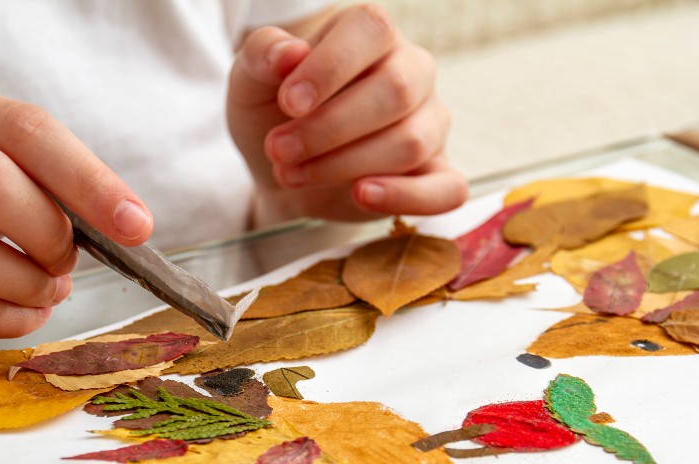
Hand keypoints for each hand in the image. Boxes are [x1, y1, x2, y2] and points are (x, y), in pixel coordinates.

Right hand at [0, 83, 152, 344]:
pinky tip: (23, 316)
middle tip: (67, 264)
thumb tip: (121, 224)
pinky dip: (4, 320)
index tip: (137, 225)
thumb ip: (33, 183)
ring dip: (29, 285)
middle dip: (50, 232)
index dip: (88, 178)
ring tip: (47, 293)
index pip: (20, 126)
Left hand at [227, 3, 467, 226]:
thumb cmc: (273, 112)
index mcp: (372, 34)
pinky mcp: (434, 173)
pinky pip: (447, 189)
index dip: (330, 67)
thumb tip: (290, 54)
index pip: (371, 30)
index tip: (288, 103)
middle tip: (278, 149)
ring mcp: (430, 124)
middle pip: (395, 91)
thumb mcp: (251, 79)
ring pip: (411, 143)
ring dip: (344, 165)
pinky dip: (407, 197)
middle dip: (329, 128)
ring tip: (292, 174)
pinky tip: (362, 195)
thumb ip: (263, 55)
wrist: (283, 167)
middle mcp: (412, 72)